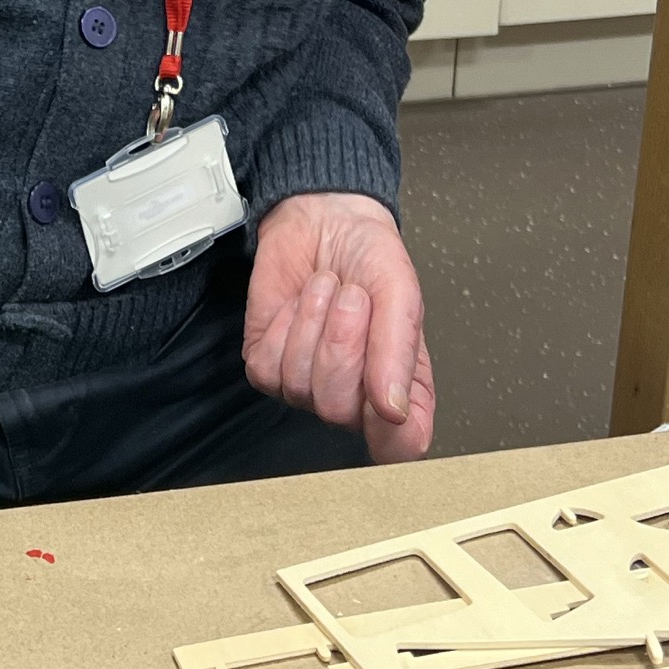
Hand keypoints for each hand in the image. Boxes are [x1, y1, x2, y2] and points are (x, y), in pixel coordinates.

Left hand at [243, 193, 434, 464]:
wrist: (324, 219)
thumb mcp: (401, 294)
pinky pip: (268, 367)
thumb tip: (394, 410)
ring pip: (300, 386)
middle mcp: (354, 398)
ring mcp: (307, 387)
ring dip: (315, 323)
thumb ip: (400, 352)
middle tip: (353, 299)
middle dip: (343, 343)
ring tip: (330, 291)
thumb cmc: (370, 258)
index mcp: (401, 390)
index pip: (398, 449)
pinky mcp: (268, 366)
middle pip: (338, 412)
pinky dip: (285, 324)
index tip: (386, 391)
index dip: (390, 430)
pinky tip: (301, 303)